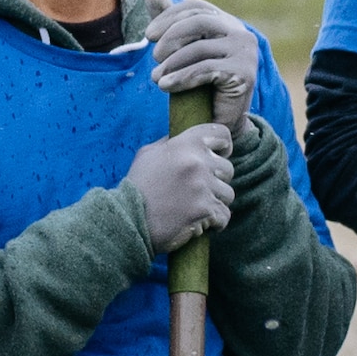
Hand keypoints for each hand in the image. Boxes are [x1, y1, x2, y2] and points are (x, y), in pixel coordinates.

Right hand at [123, 123, 238, 254]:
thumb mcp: (148, 154)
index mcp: (186, 144)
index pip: (221, 133)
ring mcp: (202, 186)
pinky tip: (200, 222)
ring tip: (197, 208)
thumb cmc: (137, 186)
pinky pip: (224, 215)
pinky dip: (215, 222)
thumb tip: (186, 139)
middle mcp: (197, 161)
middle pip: (228, 169)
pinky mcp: (205, 209)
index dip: (224, 146)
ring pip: (228, 194)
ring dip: (216, 202)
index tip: (219, 157)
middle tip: (199, 191)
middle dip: (217, 181)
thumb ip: (170, 143)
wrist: (128, 218)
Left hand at [145, 0, 254, 131]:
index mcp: (227, 23)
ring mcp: (246, 52)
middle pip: (199, 21)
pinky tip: (165, 87)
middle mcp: (241, 33)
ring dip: (172, 63)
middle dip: (170, 36)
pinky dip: (181, 77)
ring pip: (200, 47)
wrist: (218, 122)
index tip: (148, 34)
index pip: (196, 6)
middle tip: (153, 57)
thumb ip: (169, 22)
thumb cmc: (198, 85)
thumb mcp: (181, 50)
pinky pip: (205, 69)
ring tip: (156, 79)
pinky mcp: (244, 73)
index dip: (169, 16)